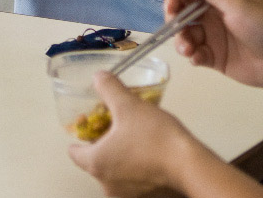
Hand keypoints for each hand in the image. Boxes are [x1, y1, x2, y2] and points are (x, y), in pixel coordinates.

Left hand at [68, 70, 193, 197]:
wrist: (187, 164)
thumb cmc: (155, 137)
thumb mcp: (129, 105)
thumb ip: (109, 89)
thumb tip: (98, 77)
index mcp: (96, 163)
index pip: (74, 152)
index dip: (81, 134)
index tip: (91, 122)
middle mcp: (105, 184)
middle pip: (96, 159)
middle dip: (105, 140)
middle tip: (119, 122)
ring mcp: (124, 194)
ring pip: (114, 169)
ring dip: (121, 154)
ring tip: (137, 134)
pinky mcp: (142, 197)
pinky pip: (131, 179)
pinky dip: (135, 166)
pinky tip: (149, 151)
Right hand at [166, 0, 262, 92]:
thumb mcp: (235, 2)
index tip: (170, 9)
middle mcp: (214, 14)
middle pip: (183, 14)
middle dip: (175, 22)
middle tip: (176, 31)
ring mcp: (214, 36)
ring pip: (186, 36)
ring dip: (182, 42)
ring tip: (189, 50)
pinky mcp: (215, 58)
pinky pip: (195, 54)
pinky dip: (192, 56)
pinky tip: (198, 59)